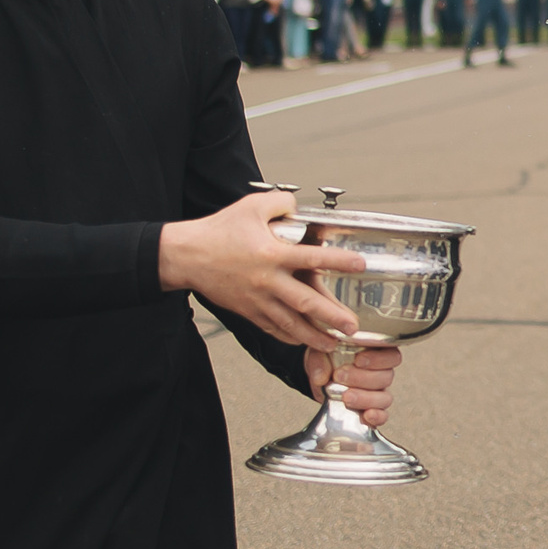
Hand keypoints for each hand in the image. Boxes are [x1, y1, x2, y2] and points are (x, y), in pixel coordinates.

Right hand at [159, 187, 371, 349]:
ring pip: (290, 323)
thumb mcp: (252, 206)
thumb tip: (300, 209)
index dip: (338, 261)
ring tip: (333, 344)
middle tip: (352, 326)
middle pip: (304, 302)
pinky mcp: (247, 310)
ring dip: (313, 335)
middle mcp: (266, 280)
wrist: (187, 255)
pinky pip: (272, 327)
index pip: (311, 258)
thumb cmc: (220, 230)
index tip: (360, 264)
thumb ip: (282, 204)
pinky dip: (289, 336)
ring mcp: (257, 299)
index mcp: (271, 254)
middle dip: (331, 316)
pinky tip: (303, 341)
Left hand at [305, 344, 403, 426]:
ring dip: (366, 398)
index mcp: (376, 354)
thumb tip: (321, 377)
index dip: (378, 359)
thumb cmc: (326, 359)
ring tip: (346, 397)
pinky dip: (376, 416)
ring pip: (385, 398)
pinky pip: (382, 416)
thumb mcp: (321, 353)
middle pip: (386, 377)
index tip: (358, 360)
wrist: (319, 377)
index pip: (391, 355)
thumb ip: (321, 361)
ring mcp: (378, 393)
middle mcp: (381, 373)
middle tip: (340, 376)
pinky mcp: (372, 410)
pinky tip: (366, 415)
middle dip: (362, 378)